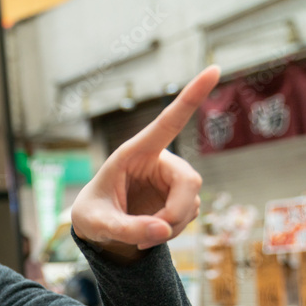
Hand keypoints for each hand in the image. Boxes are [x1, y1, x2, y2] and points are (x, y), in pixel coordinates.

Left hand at [71, 66, 220, 260]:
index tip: (214, 69)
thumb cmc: (92, 215)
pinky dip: (171, 231)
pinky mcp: (178, 197)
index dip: (191, 97)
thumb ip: (125, 228)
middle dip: (175, 212)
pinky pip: (188, 215)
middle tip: (154, 234)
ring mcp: (171, 180)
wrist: (98, 229)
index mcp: (134, 152)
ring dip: (170, 226)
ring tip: (139, 235)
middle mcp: (158, 160)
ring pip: (190, 202)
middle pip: (189, 181)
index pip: (167, 122)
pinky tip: (150, 232)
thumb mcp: (97, 224)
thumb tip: (162, 229)